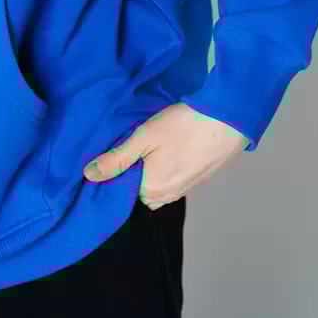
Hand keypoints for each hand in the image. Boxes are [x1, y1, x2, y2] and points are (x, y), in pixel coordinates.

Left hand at [83, 102, 247, 208]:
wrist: (228, 121)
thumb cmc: (183, 127)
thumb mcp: (144, 137)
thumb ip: (117, 158)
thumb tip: (89, 175)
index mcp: (151, 190)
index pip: (122, 191)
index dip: (115, 173)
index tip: (113, 153)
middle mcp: (167, 196)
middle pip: (140, 190)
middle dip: (134, 172)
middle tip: (133, 144)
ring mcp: (185, 189)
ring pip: (157, 184)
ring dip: (152, 169)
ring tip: (151, 144)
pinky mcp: (199, 178)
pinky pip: (174, 178)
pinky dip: (168, 167)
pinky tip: (170, 147)